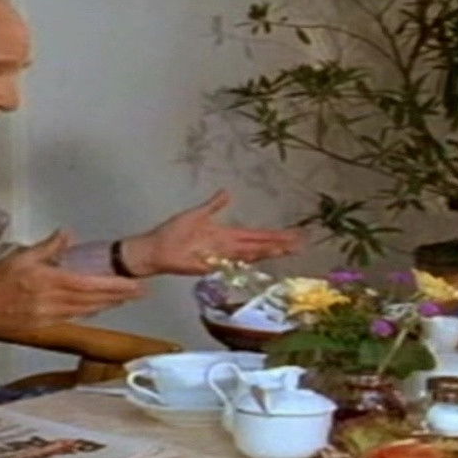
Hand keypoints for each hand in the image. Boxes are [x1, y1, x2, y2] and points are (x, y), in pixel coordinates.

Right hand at [0, 230, 144, 332]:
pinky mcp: (42, 326)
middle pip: (93, 302)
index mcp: (48, 283)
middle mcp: (52, 303)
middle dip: (119, 298)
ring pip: (85, 312)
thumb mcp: (19, 256)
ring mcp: (48, 317)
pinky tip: (98, 308)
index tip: (134, 284)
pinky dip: (88, 312)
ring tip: (125, 299)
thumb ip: (48, 247)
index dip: (115, 287)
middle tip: (140, 292)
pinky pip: (72, 318)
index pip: (90, 286)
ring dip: (107, 306)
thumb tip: (67, 234)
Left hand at [121, 189, 301, 276]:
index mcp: (226, 235)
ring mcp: (220, 256)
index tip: (293, 234)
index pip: (256, 235)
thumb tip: (227, 192)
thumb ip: (214, 205)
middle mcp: (227, 247)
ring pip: (250, 253)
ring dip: (269, 251)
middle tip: (302, 244)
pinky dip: (244, 258)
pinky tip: (259, 255)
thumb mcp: (197, 213)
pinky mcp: (210, 264)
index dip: (275, 235)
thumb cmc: (174, 232)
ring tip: (288, 249)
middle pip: (259, 245)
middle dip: (280, 244)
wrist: (155, 247)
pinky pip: (231, 261)